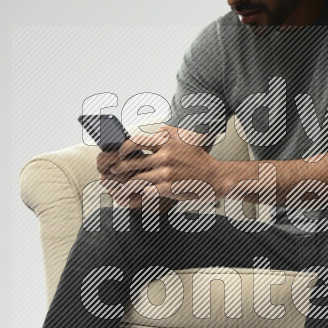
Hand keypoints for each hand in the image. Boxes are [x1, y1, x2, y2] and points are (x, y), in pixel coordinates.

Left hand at [98, 124, 218, 209]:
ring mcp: (166, 173)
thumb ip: (166, 132)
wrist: (214, 177)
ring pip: (136, 179)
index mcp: (166, 142)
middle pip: (132, 161)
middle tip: (113, 171)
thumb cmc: (198, 158)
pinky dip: (136, 195)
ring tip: (117, 186)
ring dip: (124, 183)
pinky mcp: (168, 188)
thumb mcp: (184, 138)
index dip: (124, 148)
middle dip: (119, 167)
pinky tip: (130, 197)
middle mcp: (165, 156)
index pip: (137, 141)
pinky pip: (145, 192)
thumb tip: (151, 130)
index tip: (121, 153)